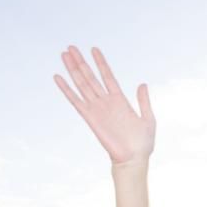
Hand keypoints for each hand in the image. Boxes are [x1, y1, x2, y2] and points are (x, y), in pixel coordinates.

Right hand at [55, 46, 155, 164]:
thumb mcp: (148, 119)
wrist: (134, 159)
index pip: (108, 76)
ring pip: (82, 85)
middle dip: (81, 62)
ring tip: (64, 54)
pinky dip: (66, 89)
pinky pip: (75, 101)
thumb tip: (142, 84)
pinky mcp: (90, 118)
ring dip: (72, 70)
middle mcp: (106, 102)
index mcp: (120, 100)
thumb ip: (143, 101)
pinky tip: (57, 77)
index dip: (101, 63)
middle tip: (71, 47)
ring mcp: (97, 109)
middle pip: (90, 77)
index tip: (94, 49)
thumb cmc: (143, 143)